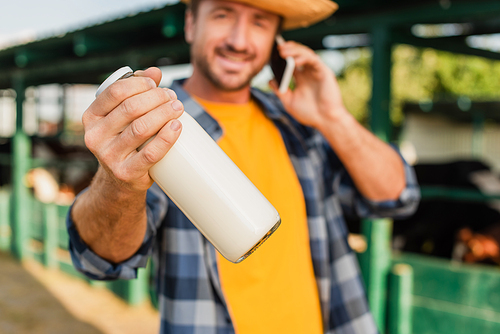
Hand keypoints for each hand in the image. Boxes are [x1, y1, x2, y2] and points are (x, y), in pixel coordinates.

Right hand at [82, 67, 183, 192]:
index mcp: (91, 117)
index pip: (115, 91)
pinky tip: (177, 126)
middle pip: (131, 108)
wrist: (121, 180)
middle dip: (156, 98)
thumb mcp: (123, 116)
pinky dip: (166, 138)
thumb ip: (136, 91)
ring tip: (178, 108)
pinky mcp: (126, 173)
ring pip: (141, 128)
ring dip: (164, 114)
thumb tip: (155, 71)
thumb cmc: (125, 139)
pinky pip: (150, 154)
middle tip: (172, 97)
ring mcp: (109, 157)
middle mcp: (95, 136)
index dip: (140, 84)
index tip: (156, 85)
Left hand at [269, 41, 346, 129]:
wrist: (325, 121)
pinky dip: (304, 58)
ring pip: (306, 54)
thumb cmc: (309, 113)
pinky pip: (313, 60)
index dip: (282, 57)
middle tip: (277, 47)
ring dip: (294, 50)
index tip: (272, 53)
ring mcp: (317, 71)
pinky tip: (294, 60)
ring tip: (283, 51)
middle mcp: (309, 73)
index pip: (291, 62)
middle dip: (288, 49)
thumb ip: (280, 90)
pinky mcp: (324, 72)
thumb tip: (269, 80)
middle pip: (298, 55)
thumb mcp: (289, 101)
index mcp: (301, 78)